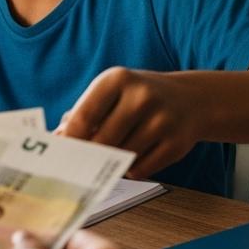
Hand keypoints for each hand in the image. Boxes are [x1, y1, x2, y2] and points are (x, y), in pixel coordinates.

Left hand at [57, 67, 202, 177]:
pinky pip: (141, 170)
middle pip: (101, 141)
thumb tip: (57, 138)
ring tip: (116, 152)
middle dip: (90, 155)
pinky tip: (136, 156)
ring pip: (121, 157)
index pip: (84, 116)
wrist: (191, 100)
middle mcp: (141, 96)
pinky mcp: (177, 144)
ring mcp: (162, 120)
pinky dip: (133, 170)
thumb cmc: (140, 98)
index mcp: (118, 79)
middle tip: (82, 163)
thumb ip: (84, 112)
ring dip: (113, 162)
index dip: (70, 140)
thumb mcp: (112, 93)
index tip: (62, 154)